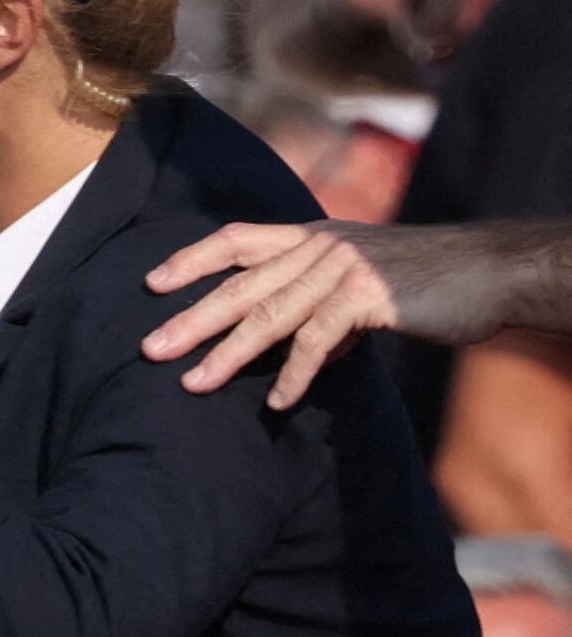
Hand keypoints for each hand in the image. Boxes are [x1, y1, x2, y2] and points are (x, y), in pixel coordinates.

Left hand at [141, 219, 562, 406]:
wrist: (486, 270)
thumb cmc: (421, 280)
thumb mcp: (358, 281)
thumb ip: (318, 306)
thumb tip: (292, 355)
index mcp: (309, 235)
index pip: (236, 240)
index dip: (191, 259)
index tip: (151, 284)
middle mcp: (317, 245)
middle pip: (240, 285)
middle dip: (191, 319)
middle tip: (151, 349)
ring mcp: (340, 268)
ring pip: (269, 315)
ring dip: (229, 354)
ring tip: (194, 384)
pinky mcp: (366, 296)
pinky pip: (318, 340)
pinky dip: (295, 374)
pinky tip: (277, 401)